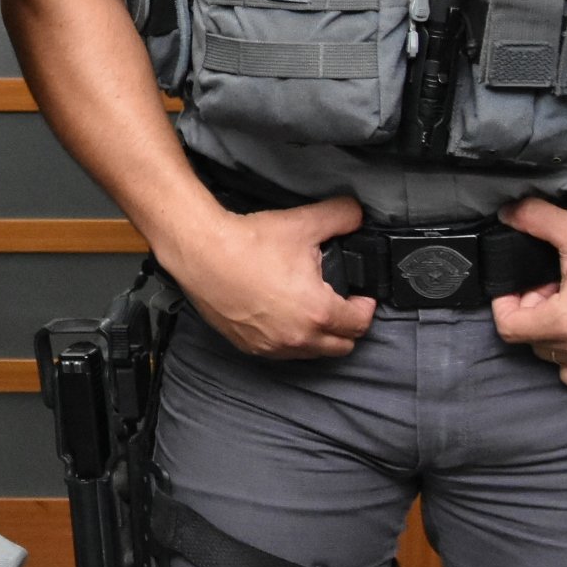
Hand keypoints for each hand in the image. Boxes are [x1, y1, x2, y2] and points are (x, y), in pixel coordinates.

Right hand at [160, 197, 375, 359]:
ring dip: (319, 337)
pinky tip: (283, 317)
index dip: (366, 307)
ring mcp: (271, 345)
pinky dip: (289, 340)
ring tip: (312, 311)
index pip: (360, 323)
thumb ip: (340, 217)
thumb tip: (357, 214)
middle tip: (342, 305)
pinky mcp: (249, 345)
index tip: (362, 298)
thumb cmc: (247, 243)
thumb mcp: (303, 223)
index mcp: (318, 311)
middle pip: (341, 347)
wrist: (201, 252)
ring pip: (311, 353)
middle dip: (347, 327)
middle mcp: (297, 337)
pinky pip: (281, 352)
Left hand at [492, 199, 566, 386]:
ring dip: (552, 333)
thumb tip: (508, 213)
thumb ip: (534, 219)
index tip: (518, 287)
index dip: (506, 303)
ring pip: (554, 357)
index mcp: (565, 322)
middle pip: (530, 341)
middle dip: (532, 312)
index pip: (509, 328)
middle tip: (549, 286)